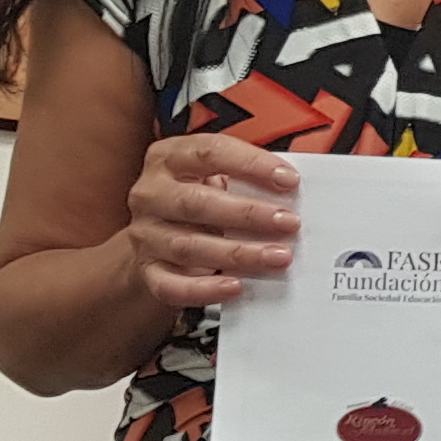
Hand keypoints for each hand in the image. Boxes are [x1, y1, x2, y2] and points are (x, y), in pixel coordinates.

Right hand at [120, 136, 299, 309]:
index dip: (252, 164)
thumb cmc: (200, 197)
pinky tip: (235, 286)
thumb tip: (294, 187)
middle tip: (289, 223)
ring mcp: (145, 234)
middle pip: (196, 201)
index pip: (209, 152)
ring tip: (277, 256)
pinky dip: (205, 289)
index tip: (289, 180)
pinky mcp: (147, 270)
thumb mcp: (218, 175)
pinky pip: (171, 285)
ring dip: (238, 253)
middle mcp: (151, 194)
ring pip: (189, 246)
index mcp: (169, 158)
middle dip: (248, 213)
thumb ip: (248, 177)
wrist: (159, 235)